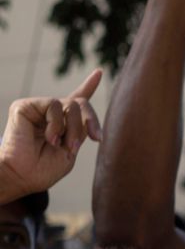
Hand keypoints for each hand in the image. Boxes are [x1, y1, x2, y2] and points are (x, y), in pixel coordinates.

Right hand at [0, 70, 101, 198]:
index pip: (76, 101)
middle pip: (80, 104)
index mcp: (63, 124)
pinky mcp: (24, 106)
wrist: (23, 176)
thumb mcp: (70, 150)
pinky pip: (53, 105)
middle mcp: (49, 114)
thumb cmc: (44, 169)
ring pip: (71, 105)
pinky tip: (50, 138)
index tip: (98, 72)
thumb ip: (79, 129)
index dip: (88, 86)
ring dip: (73, 127)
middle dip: (92, 121)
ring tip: (63, 145)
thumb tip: (82, 107)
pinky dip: (57, 123)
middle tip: (96, 139)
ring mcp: (37, 109)